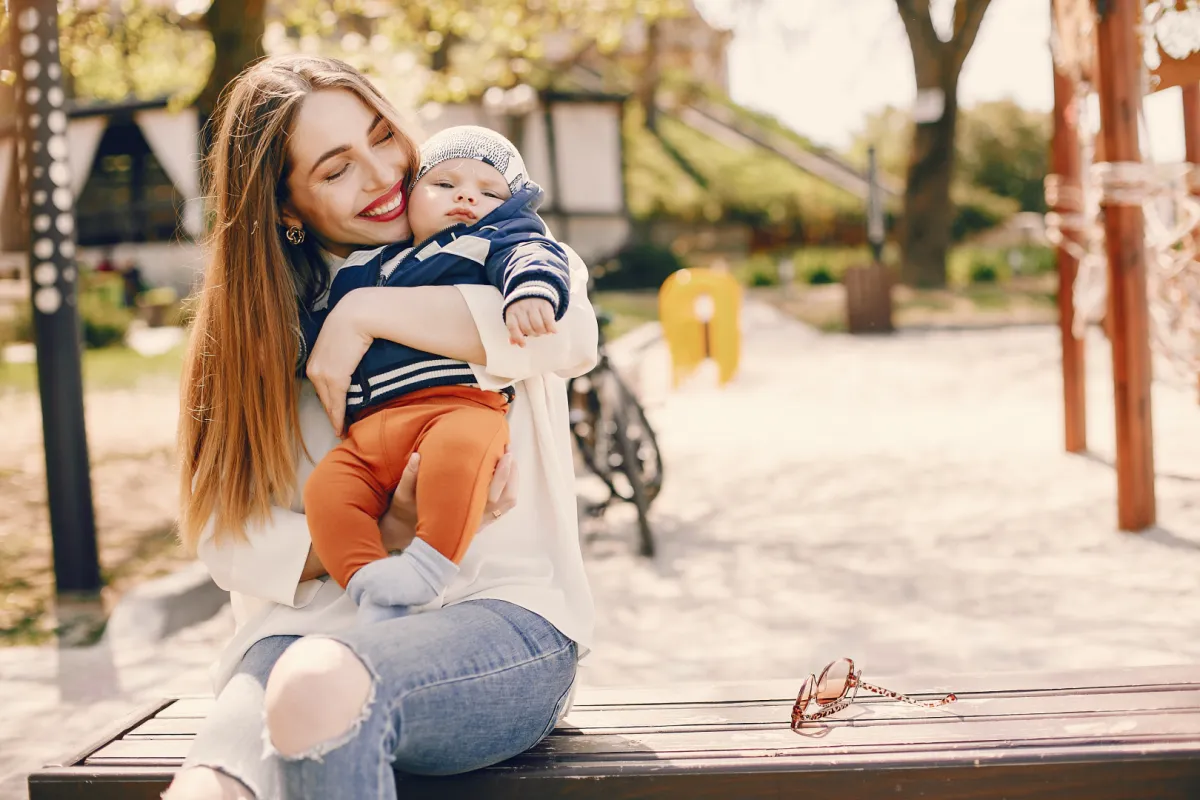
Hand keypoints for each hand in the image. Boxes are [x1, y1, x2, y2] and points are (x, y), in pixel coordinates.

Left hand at [306, 293, 373, 436]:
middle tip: (337, 427)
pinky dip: (338, 417)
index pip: (320, 387)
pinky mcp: (335, 378)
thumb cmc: (351, 322)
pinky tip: (341, 426)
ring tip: (340, 430)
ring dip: (335, 418)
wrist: (356, 315)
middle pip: (323, 397)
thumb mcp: (339, 338)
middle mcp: (314, 369)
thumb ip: (339, 352)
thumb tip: (348, 358)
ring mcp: (323, 374)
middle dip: (330, 412)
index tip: (332, 414)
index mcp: (314, 360)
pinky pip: (337, 403)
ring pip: (328, 403)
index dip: (327, 402)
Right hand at [378, 449, 519, 551]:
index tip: (504, 454)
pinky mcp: (481, 519)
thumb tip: (417, 457)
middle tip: (509, 449)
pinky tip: (504, 470)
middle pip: (506, 497)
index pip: (491, 495)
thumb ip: (410, 476)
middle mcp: (474, 520)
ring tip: (509, 457)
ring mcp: (479, 521)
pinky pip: (505, 505)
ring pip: (508, 502)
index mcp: (459, 513)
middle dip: (511, 472)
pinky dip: (510, 486)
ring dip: (513, 479)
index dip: (502, 474)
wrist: (408, 530)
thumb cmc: (408, 510)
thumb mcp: (404, 494)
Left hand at [505, 298, 556, 347]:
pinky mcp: (544, 304)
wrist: (532, 289)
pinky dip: (551, 328)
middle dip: (533, 334)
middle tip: (537, 333)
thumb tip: (512, 343)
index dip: (518, 337)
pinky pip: (548, 320)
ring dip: (542, 332)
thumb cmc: (522, 309)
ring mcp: (533, 305)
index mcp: (511, 311)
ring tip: (544, 331)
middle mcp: (521, 308)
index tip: (523, 344)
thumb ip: (514, 330)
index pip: (512, 327)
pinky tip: (553, 331)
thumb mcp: (515, 316)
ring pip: (538, 326)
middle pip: (527, 328)